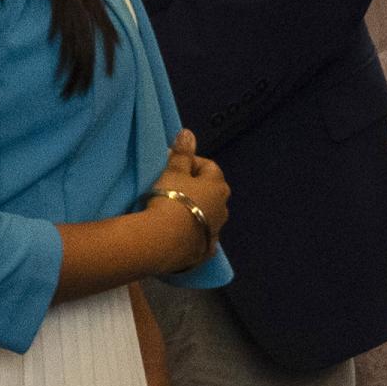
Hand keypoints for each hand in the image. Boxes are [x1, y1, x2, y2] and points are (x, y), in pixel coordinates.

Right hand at [150, 131, 230, 269]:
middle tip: (173, 189)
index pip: (209, 167)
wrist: (162, 240)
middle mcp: (223, 209)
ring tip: (173, 213)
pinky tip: (180, 235)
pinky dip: (194, 235)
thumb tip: (188, 133)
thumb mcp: (173, 171)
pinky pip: (201, 239)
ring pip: (208, 217)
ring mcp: (216, 232)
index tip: (174, 167)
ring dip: (195, 212)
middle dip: (196, 189)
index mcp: (218, 186)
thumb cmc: (169, 198)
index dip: (191, 164)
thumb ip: (182, 153)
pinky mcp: (205, 252)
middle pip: (211, 193)